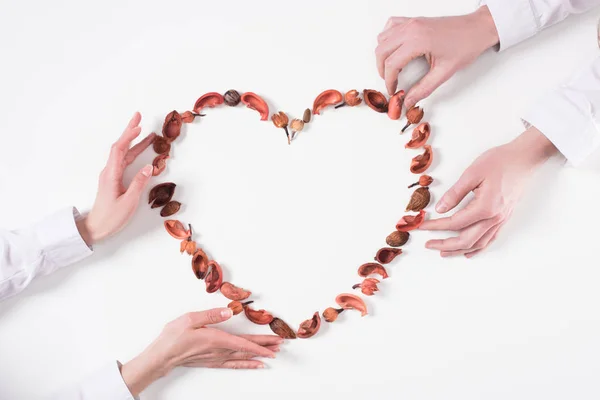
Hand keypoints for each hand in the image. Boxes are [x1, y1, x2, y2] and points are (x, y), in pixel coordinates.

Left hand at [76, 112, 155, 244]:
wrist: (96, 228)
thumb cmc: (111, 217)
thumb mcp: (128, 202)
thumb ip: (139, 183)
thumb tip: (150, 167)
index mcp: (111, 174)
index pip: (119, 150)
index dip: (129, 136)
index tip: (139, 126)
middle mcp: (109, 171)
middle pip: (120, 146)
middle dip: (129, 131)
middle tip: (138, 116)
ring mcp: (111, 175)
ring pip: (123, 153)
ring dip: (134, 142)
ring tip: (146, 133)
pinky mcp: (114, 179)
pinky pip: (124, 161)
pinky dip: (133, 152)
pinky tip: (140, 150)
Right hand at [120, 308, 281, 395]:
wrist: (161, 356)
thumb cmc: (173, 337)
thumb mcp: (190, 319)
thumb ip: (212, 315)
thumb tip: (230, 311)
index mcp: (216, 339)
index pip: (244, 343)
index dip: (262, 343)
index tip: (276, 343)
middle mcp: (219, 351)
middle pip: (247, 349)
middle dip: (265, 346)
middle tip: (281, 345)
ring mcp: (216, 358)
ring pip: (243, 357)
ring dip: (259, 355)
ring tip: (274, 354)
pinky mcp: (212, 361)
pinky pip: (233, 365)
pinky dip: (246, 365)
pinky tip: (255, 365)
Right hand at [375, 6, 498, 107]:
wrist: (478, 29)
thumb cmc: (466, 45)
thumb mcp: (444, 72)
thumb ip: (423, 89)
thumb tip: (409, 101)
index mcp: (418, 41)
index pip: (391, 63)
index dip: (389, 81)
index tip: (393, 90)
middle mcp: (411, 29)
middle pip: (381, 51)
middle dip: (382, 70)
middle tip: (390, 82)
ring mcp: (411, 22)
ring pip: (382, 38)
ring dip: (383, 54)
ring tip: (391, 68)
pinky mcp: (414, 20)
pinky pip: (390, 26)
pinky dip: (387, 38)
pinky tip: (394, 49)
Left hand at [419, 127, 557, 257]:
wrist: (525, 158)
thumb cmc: (500, 161)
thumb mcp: (472, 173)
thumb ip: (455, 193)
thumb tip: (440, 209)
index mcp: (485, 207)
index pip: (455, 223)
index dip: (436, 226)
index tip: (422, 227)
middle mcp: (494, 218)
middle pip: (466, 240)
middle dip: (445, 244)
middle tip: (429, 244)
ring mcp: (501, 220)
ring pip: (478, 243)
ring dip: (459, 250)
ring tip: (443, 252)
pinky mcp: (504, 217)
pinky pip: (490, 239)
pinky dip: (478, 248)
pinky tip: (469, 251)